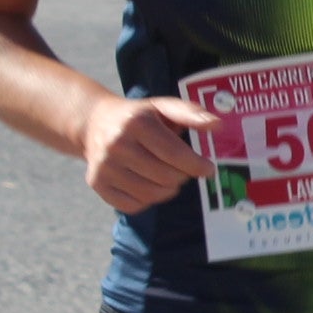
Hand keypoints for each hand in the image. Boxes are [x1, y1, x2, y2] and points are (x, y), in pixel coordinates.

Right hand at [80, 93, 219, 212]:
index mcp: (137, 123)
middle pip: (165, 177)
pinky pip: (132, 205)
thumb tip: (217, 125)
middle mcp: (117, 144)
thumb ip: (191, 114)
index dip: (197, 165)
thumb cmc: (139, 117)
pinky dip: (146, 200)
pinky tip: (148, 184)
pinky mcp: (96, 182)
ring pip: (151, 194)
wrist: (94, 123)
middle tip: (184, 170)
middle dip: (183, 176)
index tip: (209, 169)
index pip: (175, 154)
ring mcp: (104, 166)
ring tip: (168, 177)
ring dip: (168, 190)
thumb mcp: (163, 107)